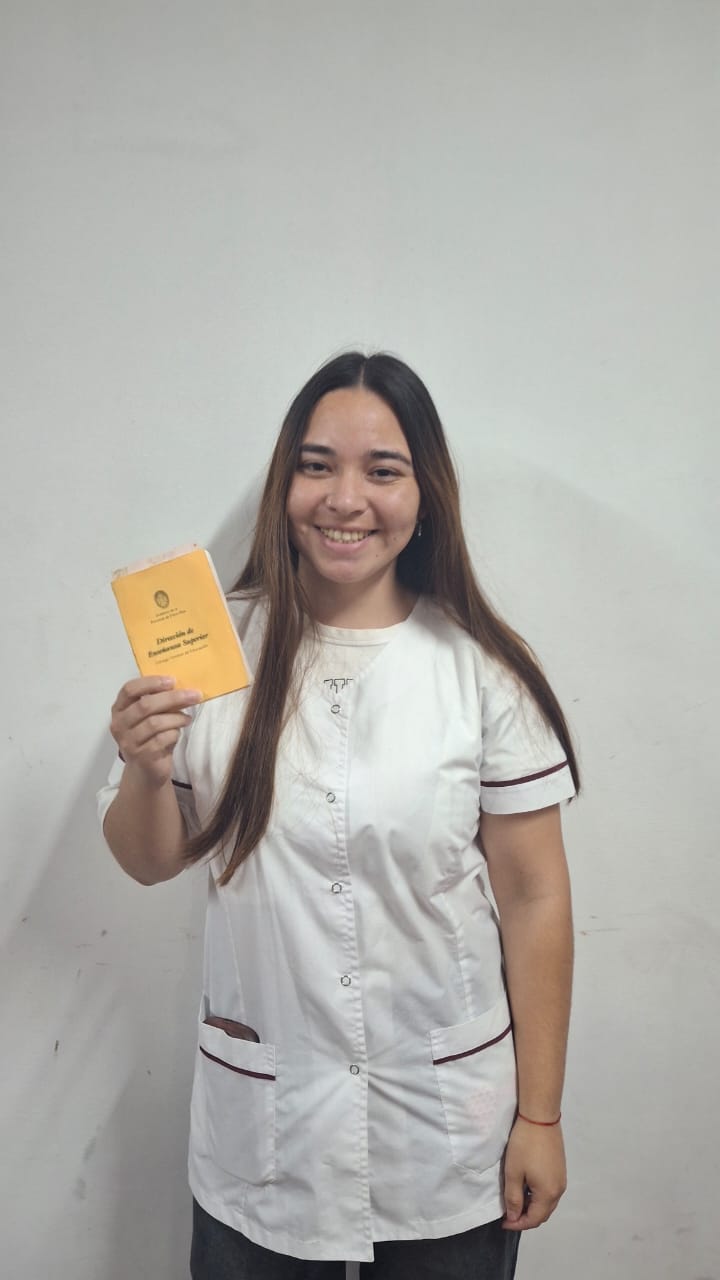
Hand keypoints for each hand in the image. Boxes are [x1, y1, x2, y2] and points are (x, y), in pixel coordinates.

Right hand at [110, 676, 200, 788]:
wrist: (145, 771)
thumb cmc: (150, 738)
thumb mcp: (151, 717)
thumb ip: (160, 702)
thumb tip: (184, 687)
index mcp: (120, 709)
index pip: (129, 689)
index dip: (151, 682)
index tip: (172, 680)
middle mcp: (119, 724)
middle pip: (145, 705)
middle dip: (172, 698)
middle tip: (193, 695)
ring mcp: (128, 741)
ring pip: (154, 723)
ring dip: (176, 718)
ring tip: (187, 718)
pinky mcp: (141, 756)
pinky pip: (161, 740)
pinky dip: (174, 734)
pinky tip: (178, 733)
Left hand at [502, 1116, 566, 1230]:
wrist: (540, 1117)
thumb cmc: (524, 1145)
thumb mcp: (514, 1173)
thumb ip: (514, 1198)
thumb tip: (515, 1217)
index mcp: (549, 1193)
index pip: (534, 1219)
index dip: (518, 1224)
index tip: (503, 1222)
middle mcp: (559, 1189)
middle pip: (543, 1213)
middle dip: (526, 1217)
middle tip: (509, 1214)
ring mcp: (562, 1178)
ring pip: (548, 1203)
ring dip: (532, 1207)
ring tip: (515, 1201)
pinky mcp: (560, 1168)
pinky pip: (550, 1191)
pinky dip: (538, 1196)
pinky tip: (526, 1187)